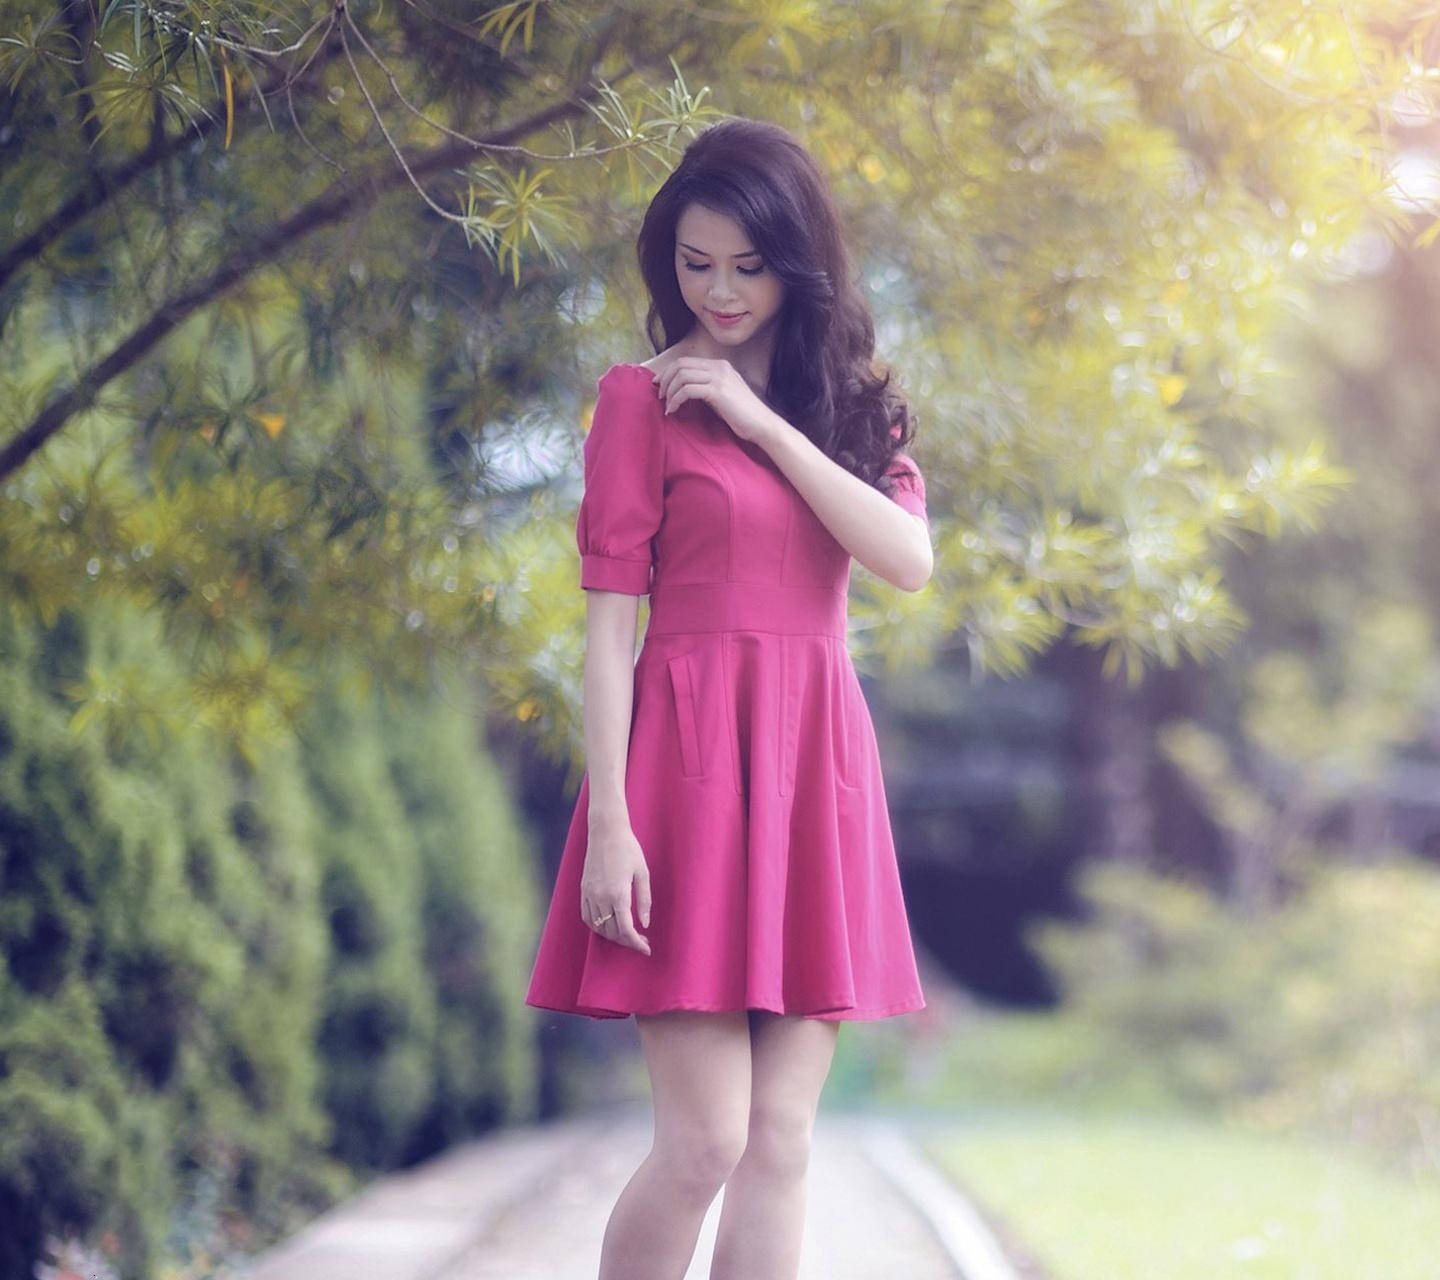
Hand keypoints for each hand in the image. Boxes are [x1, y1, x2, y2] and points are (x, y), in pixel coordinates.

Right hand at [580, 822, 651, 954]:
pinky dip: (597, 926)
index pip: (626, 929)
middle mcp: (601, 897)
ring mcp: (589, 894)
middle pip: (612, 932)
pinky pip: (587, 917)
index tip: (646, 949)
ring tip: (627, 934)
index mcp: (618, 893)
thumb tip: (644, 925)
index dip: (636, 943)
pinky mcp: (583, 890)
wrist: (606, 831)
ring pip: (598, 927)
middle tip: (642, 941)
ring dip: (612, 936)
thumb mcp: (642, 873)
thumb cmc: (628, 849)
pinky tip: (608, 925)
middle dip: (627, 941)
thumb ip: (644, 901)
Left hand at [653, 356, 778, 444]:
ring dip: (669, 391)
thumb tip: (683, 390)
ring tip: (667, 406)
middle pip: (680, 364)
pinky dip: (675, 400)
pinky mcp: (717, 391)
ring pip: (682, 375)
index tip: (659, 385)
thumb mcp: (723, 395)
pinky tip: (673, 410)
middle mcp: (719, 367)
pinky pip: (687, 390)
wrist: (762, 424)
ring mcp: (719, 377)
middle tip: (659, 396)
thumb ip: (706, 387)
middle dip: (665, 379)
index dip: (668, 371)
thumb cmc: (742, 415)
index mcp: (719, 365)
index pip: (686, 361)